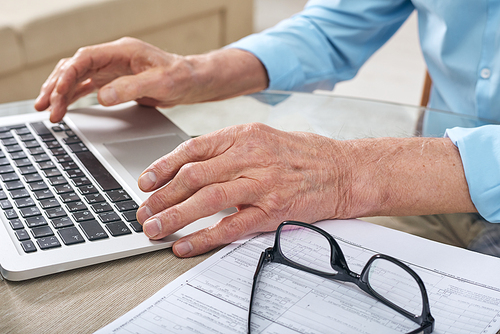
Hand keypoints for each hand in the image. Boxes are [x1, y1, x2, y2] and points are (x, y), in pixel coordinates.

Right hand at [35, 37, 267, 122]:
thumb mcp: (161, 83)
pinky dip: (75, 97)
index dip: (67, 76)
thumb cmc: (182, 77)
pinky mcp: (117, 82)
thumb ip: (132, 88)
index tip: (56, 94)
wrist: (194, 82)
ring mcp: (114, 70)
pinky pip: (89, 87)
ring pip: (79, 77)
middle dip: (57, 86)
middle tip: (46, 108)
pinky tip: (66, 108)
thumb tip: (102, 96)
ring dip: (62, 93)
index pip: (84, 59)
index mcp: (122, 52)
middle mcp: (114, 58)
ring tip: (48, 111)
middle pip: (75, 67)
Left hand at [136, 123, 353, 256]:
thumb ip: (231, 150)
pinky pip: (231, 226)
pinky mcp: (272, 210)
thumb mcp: (266, 137)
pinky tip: (185, 245)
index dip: (163, 166)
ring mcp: (262, 184)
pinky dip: (204, 238)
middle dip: (161, 196)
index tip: (145, 181)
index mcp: (245, 135)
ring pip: (206, 200)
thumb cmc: (307, 154)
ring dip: (175, 217)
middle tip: (143, 211)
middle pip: (193, 176)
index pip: (193, 149)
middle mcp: (250, 156)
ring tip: (155, 229)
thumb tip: (195, 166)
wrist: (346, 170)